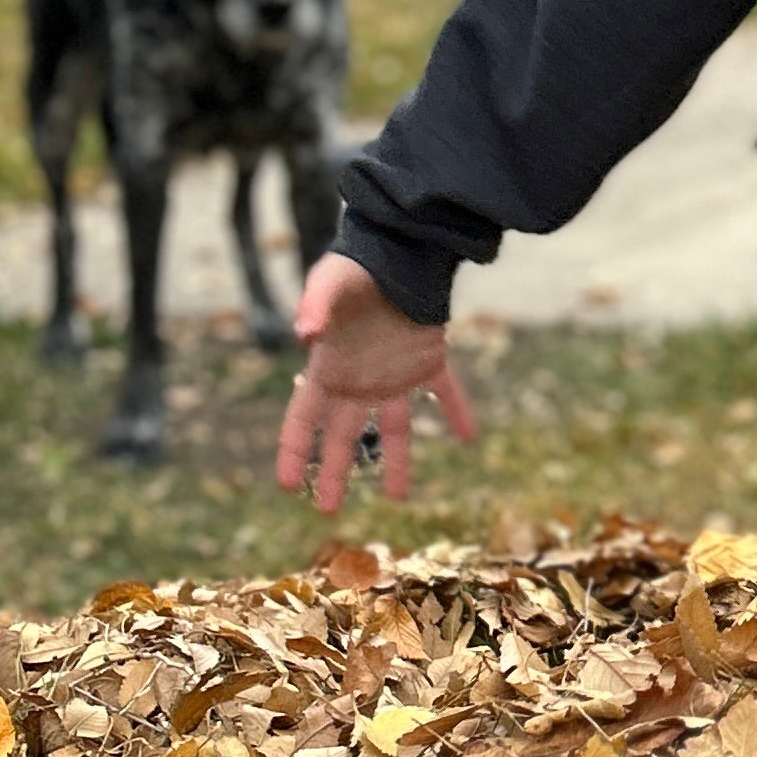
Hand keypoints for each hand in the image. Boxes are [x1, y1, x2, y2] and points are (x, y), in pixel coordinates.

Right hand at [276, 252, 478, 508]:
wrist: (397, 247)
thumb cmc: (354, 267)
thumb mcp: (329, 283)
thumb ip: (315, 306)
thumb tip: (306, 335)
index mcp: (327, 368)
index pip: (302, 419)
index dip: (293, 452)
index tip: (287, 485)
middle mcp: (358, 380)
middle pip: (342, 437)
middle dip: (334, 473)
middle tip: (327, 509)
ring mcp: (393, 373)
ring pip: (393, 428)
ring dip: (395, 462)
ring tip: (397, 497)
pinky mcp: (428, 358)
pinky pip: (447, 391)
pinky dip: (458, 411)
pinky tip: (468, 436)